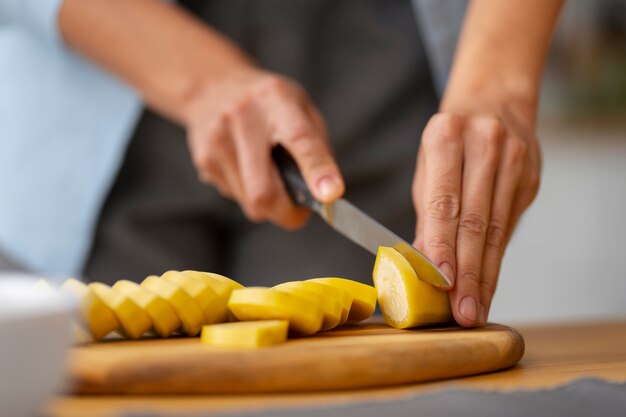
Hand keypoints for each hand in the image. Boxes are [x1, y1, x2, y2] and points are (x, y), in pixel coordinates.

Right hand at [184, 68, 343, 228]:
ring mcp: (218, 138)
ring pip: (250, 202)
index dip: (318, 170)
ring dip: (268, 204)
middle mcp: (243, 117)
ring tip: (270, 176)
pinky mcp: (203, 158)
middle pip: (264, 190)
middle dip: (287, 213)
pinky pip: (235, 197)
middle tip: (300, 213)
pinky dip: (248, 193)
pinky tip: (246, 169)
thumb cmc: (269, 105)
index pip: (301, 139)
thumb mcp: (300, 108)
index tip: (332, 195)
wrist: (212, 86)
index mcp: (278, 99)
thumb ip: (316, 147)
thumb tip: (323, 195)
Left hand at [413, 110, 540, 326]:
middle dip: (468, 272)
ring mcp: (513, 160)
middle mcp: (484, 145)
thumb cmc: (449, 140)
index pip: (445, 202)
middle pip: (475, 221)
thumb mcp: (427, 166)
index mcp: (446, 137)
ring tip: (475, 308)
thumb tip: (421, 263)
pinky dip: (497, 256)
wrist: (493, 102)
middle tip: (463, 312)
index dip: (444, 246)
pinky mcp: (530, 176)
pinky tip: (489, 282)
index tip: (443, 284)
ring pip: (497, 228)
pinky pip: (510, 224)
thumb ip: (427, 213)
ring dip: (486, 273)